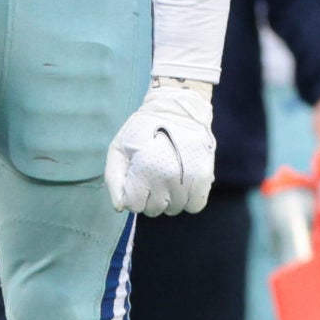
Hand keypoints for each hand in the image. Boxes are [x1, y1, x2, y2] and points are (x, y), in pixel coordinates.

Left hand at [106, 78, 215, 216]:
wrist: (178, 109)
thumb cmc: (144, 129)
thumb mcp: (118, 148)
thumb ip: (114, 178)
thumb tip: (120, 207)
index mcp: (143, 169)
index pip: (134, 205)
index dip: (133, 195)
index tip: (137, 181)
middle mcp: (166, 178)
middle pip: (153, 209)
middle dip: (149, 198)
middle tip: (152, 179)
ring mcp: (187, 179)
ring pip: (174, 209)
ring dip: (169, 199)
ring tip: (168, 180)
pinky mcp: (205, 178)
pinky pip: (195, 206)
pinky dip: (188, 200)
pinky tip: (183, 186)